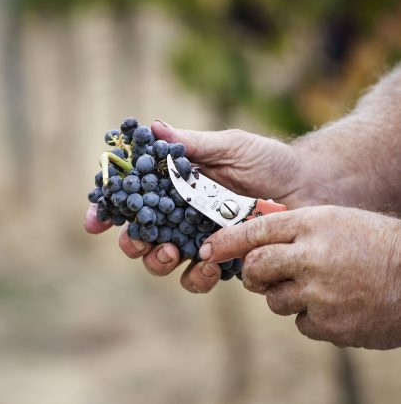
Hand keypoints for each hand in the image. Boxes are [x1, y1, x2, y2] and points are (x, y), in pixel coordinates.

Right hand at [84, 121, 313, 292]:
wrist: (312, 189)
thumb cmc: (269, 162)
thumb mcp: (229, 146)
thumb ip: (190, 144)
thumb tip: (153, 127)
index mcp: (173, 186)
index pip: (131, 199)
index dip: (107, 210)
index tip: (94, 220)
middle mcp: (179, 216)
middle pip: (137, 235)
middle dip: (129, 241)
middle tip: (136, 240)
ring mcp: (198, 241)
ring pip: (160, 261)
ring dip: (157, 260)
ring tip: (172, 251)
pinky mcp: (222, 263)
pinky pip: (196, 279)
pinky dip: (197, 276)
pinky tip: (211, 265)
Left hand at [200, 206, 400, 348]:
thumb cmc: (373, 243)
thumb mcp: (333, 220)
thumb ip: (292, 229)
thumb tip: (249, 245)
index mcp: (312, 224)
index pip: (256, 231)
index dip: (227, 241)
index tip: (209, 249)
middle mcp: (311, 257)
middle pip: (256, 269)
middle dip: (254, 274)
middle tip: (263, 274)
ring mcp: (319, 293)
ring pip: (275, 300)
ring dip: (287, 295)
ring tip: (320, 287)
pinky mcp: (329, 325)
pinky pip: (300, 322)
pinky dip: (312, 316)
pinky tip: (337, 304)